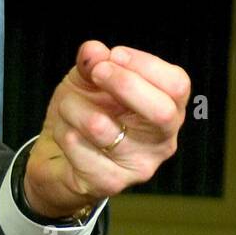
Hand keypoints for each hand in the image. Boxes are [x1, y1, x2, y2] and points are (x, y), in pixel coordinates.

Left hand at [23, 40, 189, 218]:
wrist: (58, 159)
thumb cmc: (83, 114)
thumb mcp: (87, 81)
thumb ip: (93, 63)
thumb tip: (94, 51)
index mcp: (166, 110)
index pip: (177, 84)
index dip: (143, 63)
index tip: (113, 55)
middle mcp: (161, 141)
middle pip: (163, 111)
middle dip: (123, 83)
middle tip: (97, 74)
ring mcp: (139, 166)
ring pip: (100, 125)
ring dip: (72, 106)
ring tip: (69, 109)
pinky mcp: (109, 183)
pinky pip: (76, 145)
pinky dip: (62, 130)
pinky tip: (67, 135)